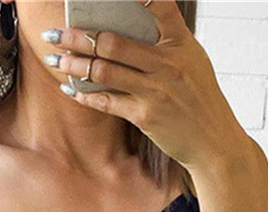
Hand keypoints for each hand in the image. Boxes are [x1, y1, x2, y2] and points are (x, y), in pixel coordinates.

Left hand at [41, 0, 252, 172]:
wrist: (213, 141)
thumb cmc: (200, 100)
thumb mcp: (193, 61)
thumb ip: (166, 43)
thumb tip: (129, 28)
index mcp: (181, 43)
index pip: (158, 4)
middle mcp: (167, 63)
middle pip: (113, 41)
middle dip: (78, 36)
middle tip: (55, 33)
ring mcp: (155, 90)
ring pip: (103, 71)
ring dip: (74, 64)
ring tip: (55, 59)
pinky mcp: (145, 115)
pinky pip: (106, 101)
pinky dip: (85, 94)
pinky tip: (70, 89)